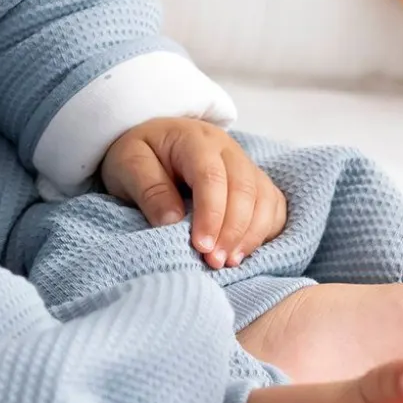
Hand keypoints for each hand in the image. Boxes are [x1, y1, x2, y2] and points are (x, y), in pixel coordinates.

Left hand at [98, 117, 286, 268]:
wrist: (153, 142)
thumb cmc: (140, 155)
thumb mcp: (129, 164)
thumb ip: (149, 189)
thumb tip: (172, 222)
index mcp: (195, 139)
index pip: (211, 176)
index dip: (211, 214)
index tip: (201, 247)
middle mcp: (227, 149)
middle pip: (244, 188)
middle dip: (233, 230)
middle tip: (214, 262)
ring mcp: (245, 165)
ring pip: (264, 198)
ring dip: (251, 234)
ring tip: (229, 263)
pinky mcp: (255, 183)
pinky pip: (273, 206)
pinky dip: (266, 231)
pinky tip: (245, 252)